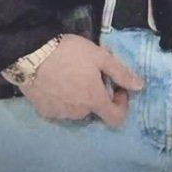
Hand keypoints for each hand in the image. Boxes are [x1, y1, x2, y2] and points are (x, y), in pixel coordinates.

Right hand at [18, 34, 144, 127]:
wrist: (31, 55)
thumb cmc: (69, 53)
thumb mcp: (99, 56)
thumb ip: (120, 72)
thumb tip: (140, 86)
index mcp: (94, 100)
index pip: (116, 118)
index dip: (121, 104)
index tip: (116, 87)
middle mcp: (79, 113)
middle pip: (94, 110)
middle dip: (96, 94)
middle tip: (89, 72)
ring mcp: (60, 115)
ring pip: (76, 109)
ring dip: (78, 97)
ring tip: (70, 74)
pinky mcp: (44, 112)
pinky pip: (59, 108)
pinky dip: (61, 99)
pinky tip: (55, 82)